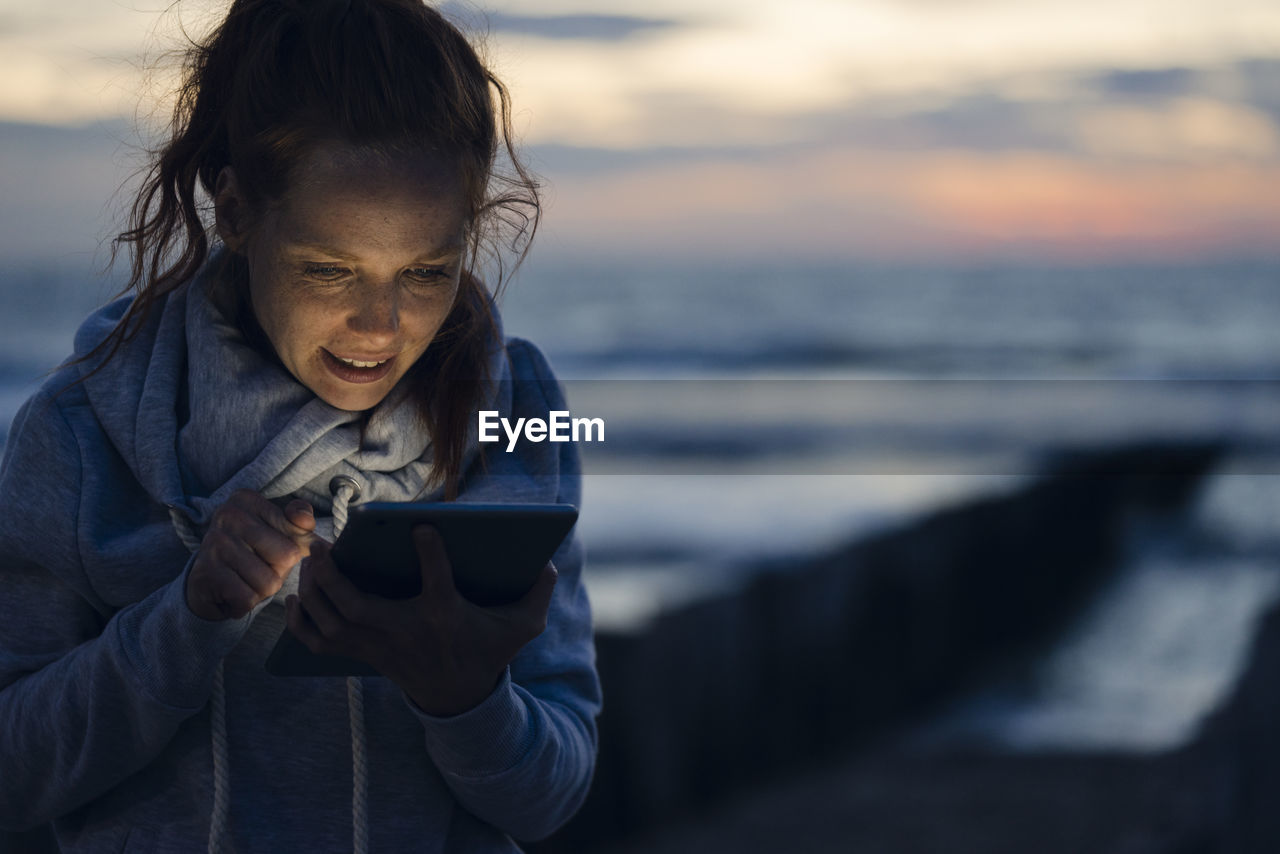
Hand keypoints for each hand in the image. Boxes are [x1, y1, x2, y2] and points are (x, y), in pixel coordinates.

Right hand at [186, 489, 316, 620]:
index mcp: (248, 499)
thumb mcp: (280, 535)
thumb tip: (327, 545)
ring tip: (244, 581)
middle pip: (287, 555)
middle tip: (257, 568)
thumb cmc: (251, 555)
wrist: (206, 585)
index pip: (297, 530)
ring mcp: (214, 542)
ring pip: (269, 581)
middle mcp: (228, 514)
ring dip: (261, 591)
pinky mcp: (206, 572)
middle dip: (278, 572)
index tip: (273, 549)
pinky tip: (232, 594)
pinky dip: (245, 604)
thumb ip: (303, 529)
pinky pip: (248, 598)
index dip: (294, 550)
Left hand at [285, 525, 557, 716]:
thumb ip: (537, 595)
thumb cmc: (487, 651)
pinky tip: (294, 598)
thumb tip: (548, 565)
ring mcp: (379, 645)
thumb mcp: (521, 627)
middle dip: (334, 575)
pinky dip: (301, 623)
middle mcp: (405, 632)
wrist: (459, 696)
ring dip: (315, 591)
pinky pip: (321, 642)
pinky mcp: (363, 654)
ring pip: (334, 621)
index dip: (432, 553)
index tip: (423, 524)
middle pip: (358, 607)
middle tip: (322, 542)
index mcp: (443, 617)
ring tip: (309, 560)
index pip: (437, 583)